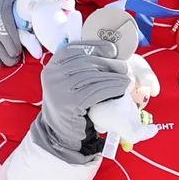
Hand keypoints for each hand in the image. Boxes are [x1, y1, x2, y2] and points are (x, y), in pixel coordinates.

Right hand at [31, 36, 132, 163]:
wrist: (61, 132)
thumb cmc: (72, 105)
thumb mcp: (70, 83)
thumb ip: (81, 68)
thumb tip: (111, 54)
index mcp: (52, 66)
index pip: (73, 49)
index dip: (94, 47)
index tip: (112, 50)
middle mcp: (52, 75)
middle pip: (85, 62)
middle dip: (108, 63)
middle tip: (125, 67)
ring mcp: (58, 89)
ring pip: (92, 76)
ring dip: (113, 77)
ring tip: (126, 79)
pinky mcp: (69, 103)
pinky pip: (95, 91)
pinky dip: (111, 88)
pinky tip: (122, 88)